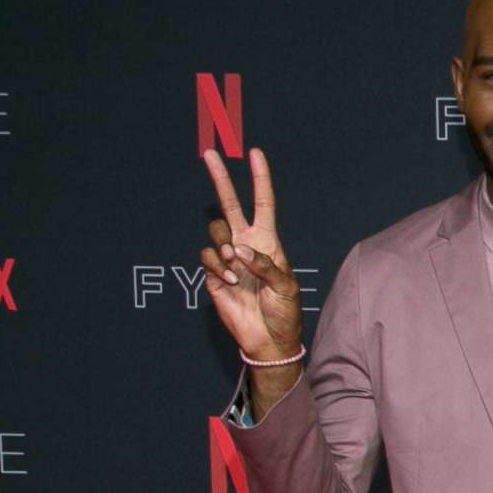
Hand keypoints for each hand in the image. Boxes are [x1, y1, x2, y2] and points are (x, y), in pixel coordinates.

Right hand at [198, 147, 301, 359]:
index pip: (262, 203)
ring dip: (224, 245)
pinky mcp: (212, 273)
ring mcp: (227, 258)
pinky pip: (207, 258)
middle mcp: (245, 244)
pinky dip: (217, 266)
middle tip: (209, 154)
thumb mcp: (285, 286)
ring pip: (215, 231)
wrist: (268, 338)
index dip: (259, 178)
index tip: (254, 154)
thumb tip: (238, 250)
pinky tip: (230, 282)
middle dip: (220, 179)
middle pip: (230, 204)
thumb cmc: (284, 311)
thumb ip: (264, 265)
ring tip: (235, 266)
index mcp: (267, 241)